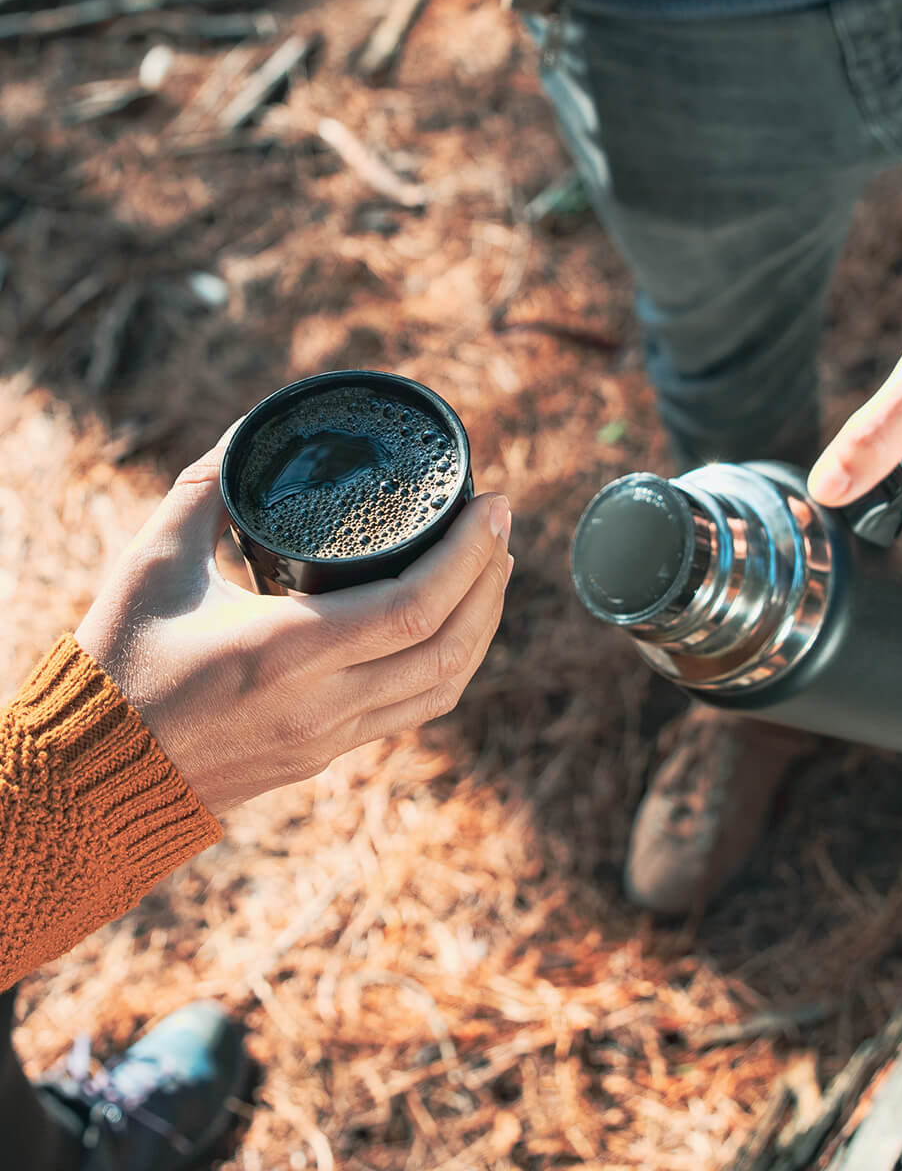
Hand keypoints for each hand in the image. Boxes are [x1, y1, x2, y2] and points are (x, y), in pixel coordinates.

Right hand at [75, 428, 511, 814]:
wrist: (93, 778)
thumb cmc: (119, 663)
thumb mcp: (151, 564)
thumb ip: (205, 492)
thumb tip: (253, 433)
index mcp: (282, 652)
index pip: (413, 607)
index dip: (468, 555)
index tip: (491, 507)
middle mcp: (321, 704)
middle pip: (447, 647)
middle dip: (490, 582)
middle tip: (499, 527)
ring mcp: (331, 738)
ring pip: (443, 686)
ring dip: (483, 625)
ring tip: (494, 569)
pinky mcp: (329, 754)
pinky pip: (417, 710)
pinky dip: (452, 662)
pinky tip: (457, 626)